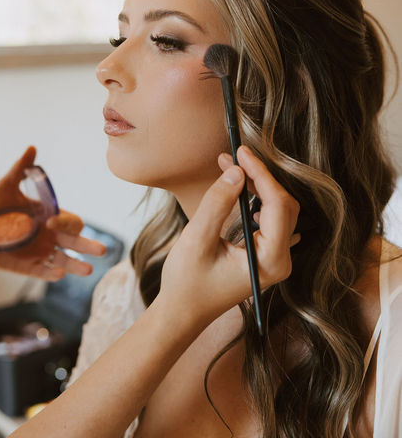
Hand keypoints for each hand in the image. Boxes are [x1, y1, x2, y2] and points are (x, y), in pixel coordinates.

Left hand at [0, 146, 105, 280]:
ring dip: (76, 266)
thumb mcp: (6, 186)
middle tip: (102, 251)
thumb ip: (20, 169)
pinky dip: (51, 274)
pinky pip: (43, 272)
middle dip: (89, 246)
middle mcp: (50, 236)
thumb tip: (32, 148)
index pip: (71, 222)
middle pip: (76, 242)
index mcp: (50, 215)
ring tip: (88, 270)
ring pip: (65, 261)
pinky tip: (58, 275)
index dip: (65, 223)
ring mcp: (40, 252)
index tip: (50, 222)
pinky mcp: (27, 266)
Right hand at [157, 145, 299, 326]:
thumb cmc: (187, 283)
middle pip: (283, 205)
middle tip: (233, 157)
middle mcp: (280, 260)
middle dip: (259, 177)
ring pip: (277, 209)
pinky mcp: (265, 254)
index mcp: (270, 260)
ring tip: (231, 168)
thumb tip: (236, 172)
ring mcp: (275, 258)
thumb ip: (217, 204)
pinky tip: (238, 189)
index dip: (261, 175)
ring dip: (257, 185)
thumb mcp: (196, 240)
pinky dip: (255, 199)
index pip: (277, 206)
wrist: (183, 313)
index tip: (241, 153)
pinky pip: (269, 219)